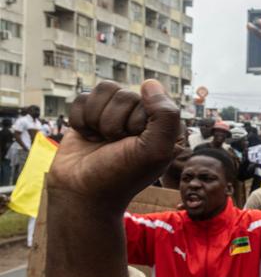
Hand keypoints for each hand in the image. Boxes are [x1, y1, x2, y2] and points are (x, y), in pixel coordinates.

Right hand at [51, 81, 179, 210]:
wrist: (83, 194)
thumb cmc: (122, 175)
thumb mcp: (155, 150)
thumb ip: (165, 116)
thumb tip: (150, 82)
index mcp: (161, 123)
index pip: (148, 99)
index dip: (135, 123)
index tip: (134, 146)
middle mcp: (139, 116)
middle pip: (123, 95)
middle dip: (113, 124)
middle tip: (114, 146)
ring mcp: (113, 114)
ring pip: (103, 90)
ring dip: (96, 119)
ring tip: (101, 141)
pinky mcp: (89, 115)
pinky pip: (82, 98)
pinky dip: (80, 120)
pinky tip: (87, 137)